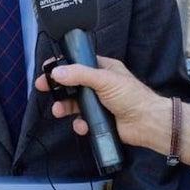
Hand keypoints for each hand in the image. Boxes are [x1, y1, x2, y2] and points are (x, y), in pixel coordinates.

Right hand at [36, 56, 166, 151]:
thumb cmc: (131, 96)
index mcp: (103, 69)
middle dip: (59, 88)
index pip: (78, 63)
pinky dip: (80, 123)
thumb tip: (57, 72)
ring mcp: (99, 103)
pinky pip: (83, 120)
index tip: (47, 69)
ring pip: (75, 103)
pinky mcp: (99, 120)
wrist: (147, 123)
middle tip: (43, 88)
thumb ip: (79, 75)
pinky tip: (82, 125)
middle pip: (72, 84)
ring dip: (65, 107)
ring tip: (58, 111)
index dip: (62, 66)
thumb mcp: (104, 80)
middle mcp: (99, 85)